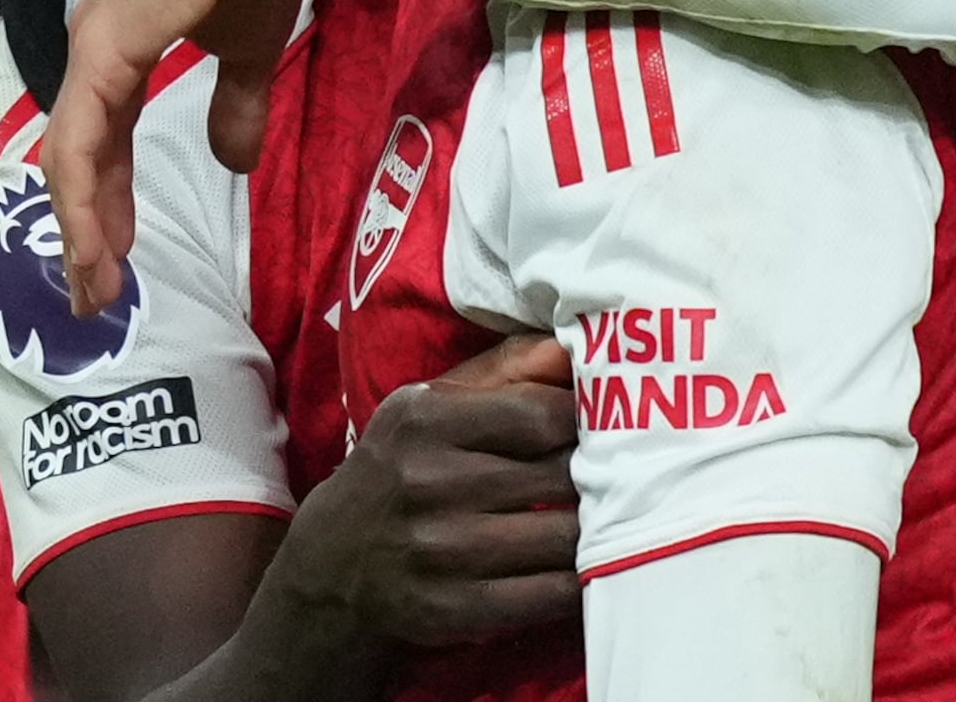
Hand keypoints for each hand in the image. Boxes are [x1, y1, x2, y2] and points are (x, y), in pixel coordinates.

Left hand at [46, 0, 300, 315]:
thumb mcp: (248, 52)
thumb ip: (235, 106)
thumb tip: (234, 163)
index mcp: (120, 52)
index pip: (101, 141)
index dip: (108, 204)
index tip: (119, 262)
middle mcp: (93, 55)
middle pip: (76, 161)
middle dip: (86, 235)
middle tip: (93, 299)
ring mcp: (90, 53)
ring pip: (69, 161)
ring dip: (80, 232)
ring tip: (94, 291)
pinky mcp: (100, 54)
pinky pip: (78, 143)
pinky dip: (82, 200)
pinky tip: (94, 245)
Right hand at [257, 334, 582, 651]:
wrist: (333, 563)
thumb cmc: (402, 467)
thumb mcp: (433, 405)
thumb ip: (506, 370)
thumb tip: (574, 346)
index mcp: (425, 419)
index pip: (541, 415)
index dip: (585, 424)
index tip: (606, 431)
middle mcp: (428, 482)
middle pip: (561, 476)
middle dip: (600, 478)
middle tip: (622, 479)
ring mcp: (439, 551)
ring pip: (563, 538)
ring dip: (596, 532)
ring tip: (608, 521)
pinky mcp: (452, 610)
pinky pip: (549, 596)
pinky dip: (579, 583)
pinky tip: (584, 569)